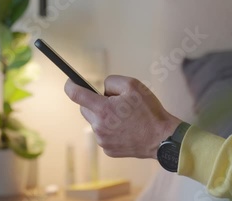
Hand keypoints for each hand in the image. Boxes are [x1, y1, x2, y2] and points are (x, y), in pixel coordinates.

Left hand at [65, 75, 181, 158]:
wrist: (161, 138)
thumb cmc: (149, 111)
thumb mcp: (133, 85)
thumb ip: (112, 82)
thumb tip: (101, 89)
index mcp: (103, 109)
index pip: (76, 95)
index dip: (70, 86)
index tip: (70, 82)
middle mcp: (99, 126)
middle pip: (85, 109)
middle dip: (95, 103)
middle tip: (114, 102)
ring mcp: (102, 140)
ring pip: (95, 122)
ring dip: (103, 117)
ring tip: (123, 117)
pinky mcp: (108, 150)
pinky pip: (103, 135)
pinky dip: (110, 129)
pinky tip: (125, 128)